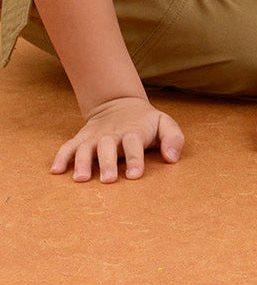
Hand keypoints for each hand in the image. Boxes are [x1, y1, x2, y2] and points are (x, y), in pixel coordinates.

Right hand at [51, 96, 184, 182]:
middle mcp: (112, 134)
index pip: (134, 143)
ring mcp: (95, 137)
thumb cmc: (146, 122)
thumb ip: (173, 138)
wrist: (120, 104)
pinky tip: (55, 171)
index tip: (134, 175)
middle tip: (109, 180)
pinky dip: (61, 157)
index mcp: (133, 131)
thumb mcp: (165, 124)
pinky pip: (68, 147)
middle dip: (108, 163)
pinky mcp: (81, 139)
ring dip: (82, 162)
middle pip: (108, 146)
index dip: (135, 159)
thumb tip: (172, 158)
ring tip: (81, 179)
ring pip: (86, 148)